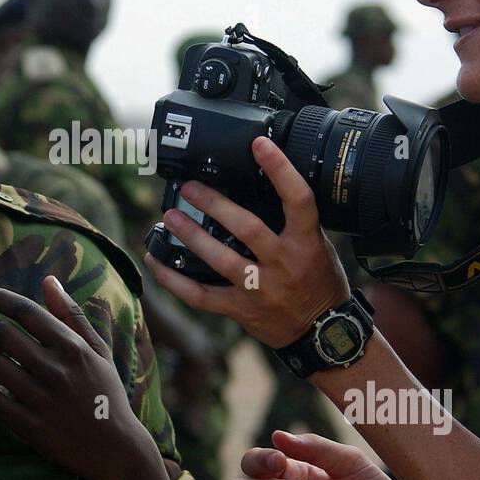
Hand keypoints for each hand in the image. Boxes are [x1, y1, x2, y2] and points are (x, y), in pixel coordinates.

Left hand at [0, 277, 153, 479]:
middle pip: (2, 335)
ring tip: (8, 369)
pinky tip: (7, 392)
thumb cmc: (105, 393)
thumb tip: (49, 280)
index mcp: (73, 348)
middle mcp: (56, 371)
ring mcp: (41, 400)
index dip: (2, 299)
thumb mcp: (98, 351)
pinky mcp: (29, 427)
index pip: (27, 312)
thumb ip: (71, 315)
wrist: (115, 449)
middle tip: (4, 340)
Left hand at [142, 136, 350, 347]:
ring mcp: (260, 289)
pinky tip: (155, 261)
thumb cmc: (320, 282)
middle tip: (190, 186)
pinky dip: (173, 279)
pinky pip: (200, 296)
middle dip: (215, 204)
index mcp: (306, 242)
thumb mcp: (319, 245)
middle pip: (246, 227)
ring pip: (220, 259)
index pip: (298, 199)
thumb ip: (293, 221)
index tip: (259, 145)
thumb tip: (263, 185)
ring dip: (191, 236)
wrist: (323, 334)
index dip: (280, 169)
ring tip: (170, 217)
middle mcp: (283, 263)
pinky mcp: (241, 309)